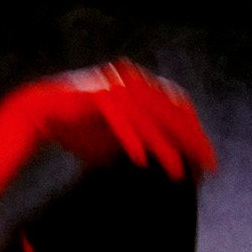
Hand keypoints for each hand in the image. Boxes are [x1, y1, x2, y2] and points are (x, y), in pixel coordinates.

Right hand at [6, 62, 216, 181]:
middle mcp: (132, 81)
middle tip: (205, 167)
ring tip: (176, 171)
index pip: (180, 108)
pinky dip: (129, 139)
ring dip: (162, 146)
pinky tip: (139, 160)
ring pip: (146, 117)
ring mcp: (113, 85)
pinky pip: (117, 118)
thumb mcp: (125, 140)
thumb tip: (181, 169)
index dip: (197, 134)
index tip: (209, 162)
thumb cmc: (85, 131)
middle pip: (170, 112)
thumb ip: (150, 146)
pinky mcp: (94, 94)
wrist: (42, 114)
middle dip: (190, 142)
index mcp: (142, 87)